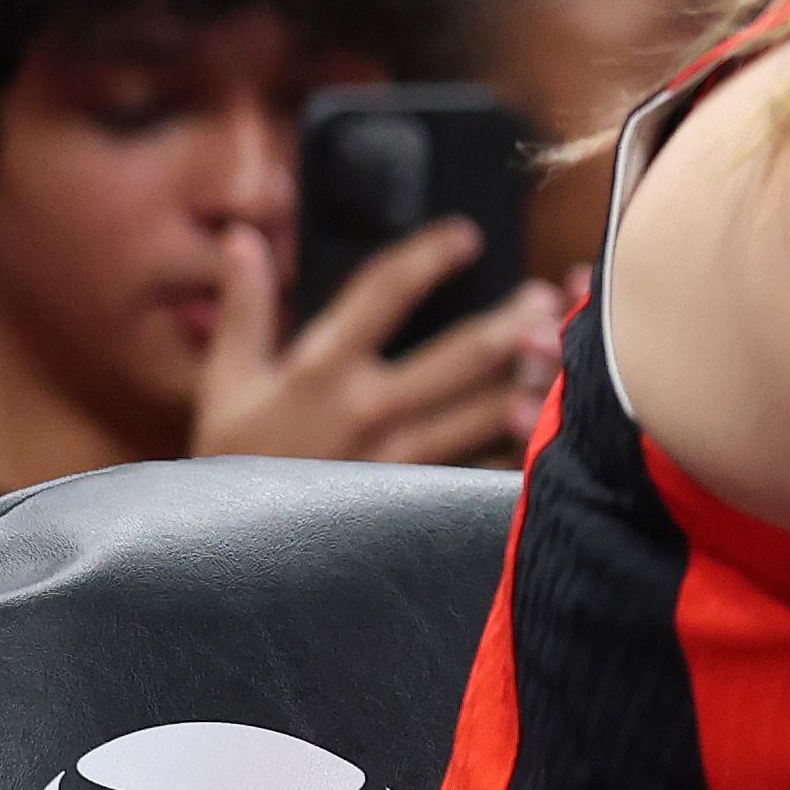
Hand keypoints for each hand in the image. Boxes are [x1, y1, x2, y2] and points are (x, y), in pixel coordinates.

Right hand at [188, 224, 557, 469]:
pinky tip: (551, 419)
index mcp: (320, 370)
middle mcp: (369, 410)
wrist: (233, 553)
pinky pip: (487, 468)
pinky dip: (524, 443)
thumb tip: (243, 238)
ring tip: (561, 348)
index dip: (430, 256)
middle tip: (543, 296)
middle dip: (510, 320)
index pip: (384, 292)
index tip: (466, 236)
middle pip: (460, 353)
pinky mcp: (422, 499)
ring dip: (531, 378)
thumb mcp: (228, 381)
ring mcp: (402, 460)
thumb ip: (243, 308)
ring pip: (487, 411)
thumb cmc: (234, 458)